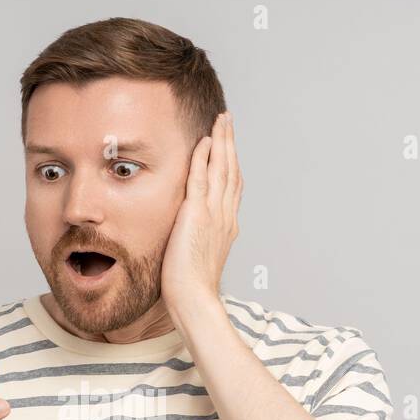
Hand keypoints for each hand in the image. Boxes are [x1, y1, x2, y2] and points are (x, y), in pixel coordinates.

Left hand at [160, 110, 242, 315]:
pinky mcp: (197, 215)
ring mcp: (214, 214)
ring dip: (222, 141)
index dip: (231, 163)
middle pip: (232, 171)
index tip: (227, 146)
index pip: (232, 186)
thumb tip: (187, 235)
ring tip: (221, 120)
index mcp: (226, 226)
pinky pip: (201, 178)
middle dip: (230, 143)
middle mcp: (226, 216)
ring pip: (222, 169)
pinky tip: (203, 141)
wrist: (195, 299)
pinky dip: (204, 158)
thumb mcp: (197, 257)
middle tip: (228, 121)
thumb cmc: (191, 288)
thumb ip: (196, 239)